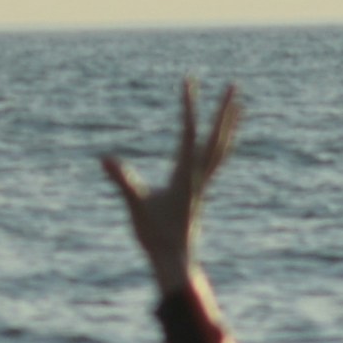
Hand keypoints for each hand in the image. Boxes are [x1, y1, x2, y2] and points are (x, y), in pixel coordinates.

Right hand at [100, 76, 241, 289]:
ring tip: (237, 106)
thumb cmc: (156, 236)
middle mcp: (200, 175)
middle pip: (217, 136)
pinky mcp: (199, 192)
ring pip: (221, 148)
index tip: (188, 81)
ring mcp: (202, 184)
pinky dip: (221, 144)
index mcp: (186, 174)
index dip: (189, 105)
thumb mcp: (136, 206)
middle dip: (224, 110)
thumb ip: (123, 181)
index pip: (190, 131)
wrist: (175, 262)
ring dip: (229, 125)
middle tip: (234, 85)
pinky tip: (219, 142)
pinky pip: (216, 160)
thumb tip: (106, 159)